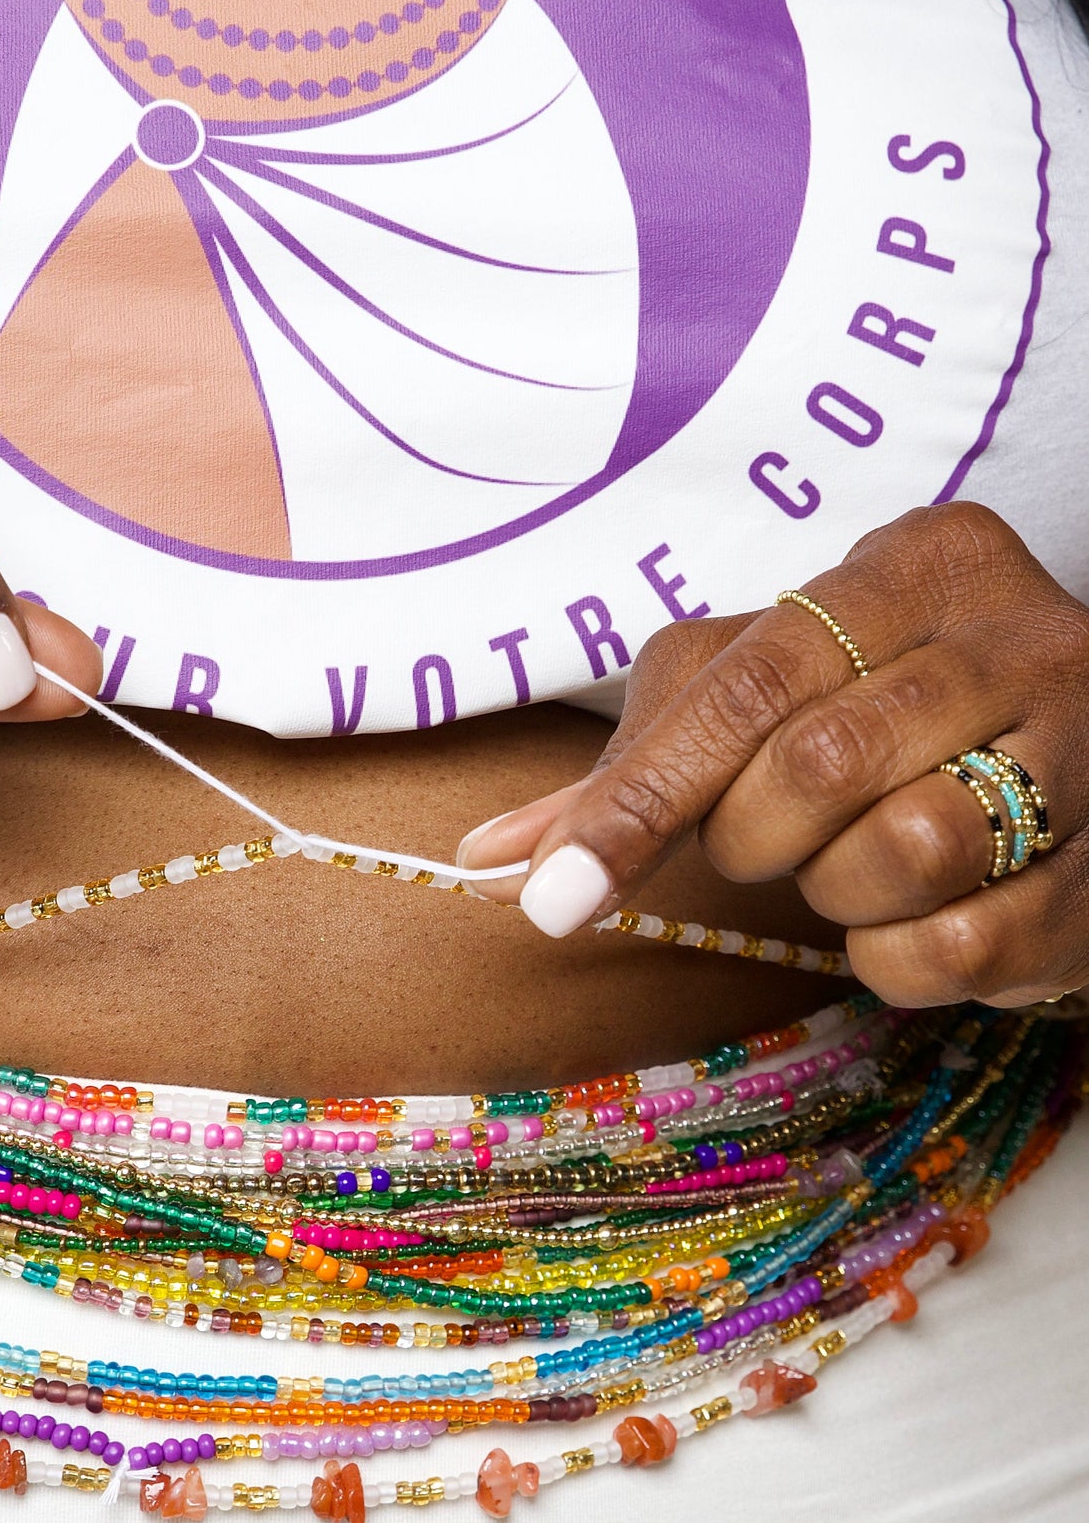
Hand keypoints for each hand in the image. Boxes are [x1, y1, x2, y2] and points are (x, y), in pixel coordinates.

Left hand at [457, 504, 1088, 1007]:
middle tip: (771, 840)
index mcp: (922, 562)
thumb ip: (642, 766)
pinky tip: (922, 917)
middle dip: (753, 839)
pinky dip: (902, 959)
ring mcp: (1087, 747)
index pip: (749, 681)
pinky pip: (957, 948)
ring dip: (840, 893)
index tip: (555, 897)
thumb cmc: (893, 720)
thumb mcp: (775, 696)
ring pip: (899, 857)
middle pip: (815, 768)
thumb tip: (492, 860)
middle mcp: (1018, 635)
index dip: (641, 797)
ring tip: (863, 863)